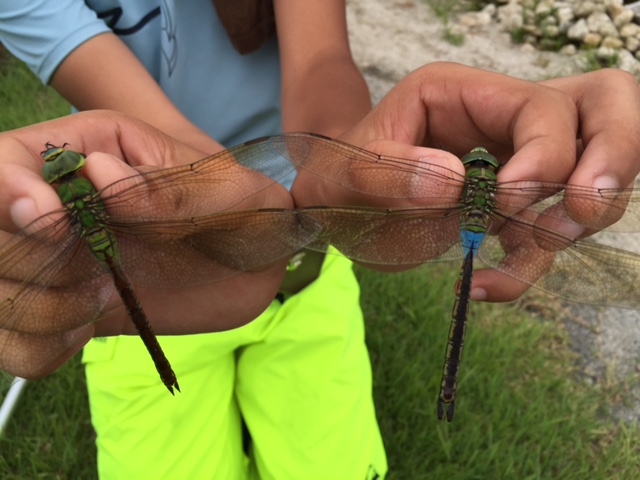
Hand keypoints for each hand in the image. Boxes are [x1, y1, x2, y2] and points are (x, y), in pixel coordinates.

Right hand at [0, 110, 292, 378]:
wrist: (250, 264)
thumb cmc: (242, 210)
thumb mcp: (231, 191)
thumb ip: (171, 186)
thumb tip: (97, 173)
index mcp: (89, 151)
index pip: (6, 162)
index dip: (7, 192)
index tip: (52, 222)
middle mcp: (56, 205)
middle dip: (32, 262)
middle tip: (99, 272)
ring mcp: (55, 260)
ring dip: (38, 310)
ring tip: (100, 298)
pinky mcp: (64, 309)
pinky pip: (14, 344)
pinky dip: (38, 350)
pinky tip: (83, 332)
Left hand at [292, 62, 639, 302]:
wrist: (336, 209)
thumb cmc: (338, 178)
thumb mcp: (343, 173)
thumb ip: (388, 172)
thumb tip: (453, 182)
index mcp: (462, 94)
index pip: (540, 107)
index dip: (543, 155)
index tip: (504, 202)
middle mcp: (499, 122)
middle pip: (603, 112)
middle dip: (611, 162)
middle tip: (579, 214)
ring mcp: (512, 164)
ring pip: (593, 175)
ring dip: (575, 223)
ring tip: (524, 256)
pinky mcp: (508, 209)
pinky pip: (546, 235)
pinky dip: (529, 267)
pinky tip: (484, 286)